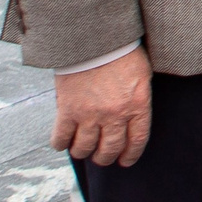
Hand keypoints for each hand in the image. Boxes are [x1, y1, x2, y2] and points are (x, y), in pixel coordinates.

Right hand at [54, 47, 151, 166]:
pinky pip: (61, 138)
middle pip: (110, 148)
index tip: (125, 161)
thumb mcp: (141, 76)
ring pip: (85, 148)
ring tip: (83, 150)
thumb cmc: (122, 53)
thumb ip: (137, 99)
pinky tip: (63, 143)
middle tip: (102, 157)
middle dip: (106, 157)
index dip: (130, 155)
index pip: (137, 140)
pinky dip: (60, 144)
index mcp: (137, 105)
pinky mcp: (67, 110)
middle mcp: (115, 115)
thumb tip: (133, 118)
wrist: (95, 39)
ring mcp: (90, 114)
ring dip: (83, 153)